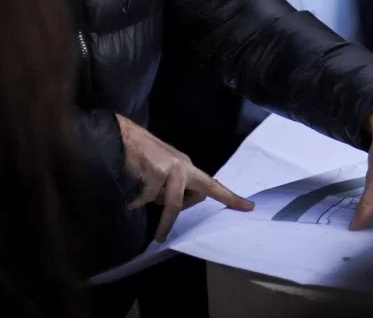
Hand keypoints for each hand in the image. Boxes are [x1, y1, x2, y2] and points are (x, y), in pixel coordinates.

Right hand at [117, 115, 252, 241]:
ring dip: (165, 222)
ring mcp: (172, 168)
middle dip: (182, 217)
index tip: (249, 208)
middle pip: (199, 196)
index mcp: (187, 167)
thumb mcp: (164, 172)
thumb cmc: (141, 157)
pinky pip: (147, 198)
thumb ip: (173, 187)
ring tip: (158, 235)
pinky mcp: (157, 171)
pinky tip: (130, 200)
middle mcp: (184, 166)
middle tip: (167, 235)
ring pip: (173, 203)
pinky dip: (137, 203)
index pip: (213, 185)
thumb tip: (176, 207)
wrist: (123, 137)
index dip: (231, 197)